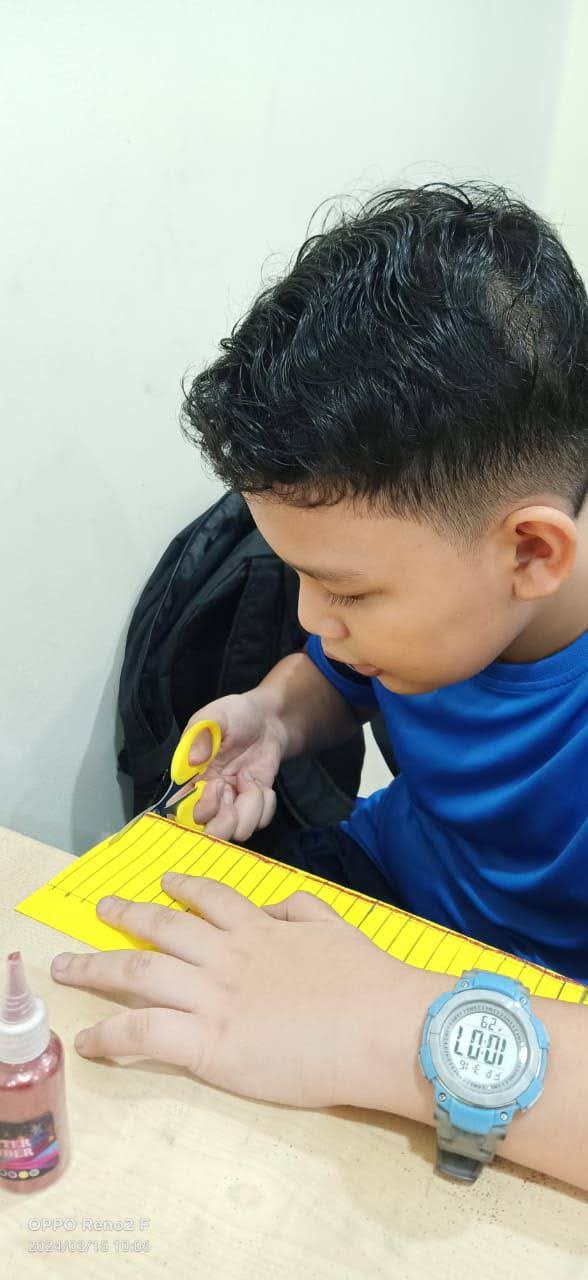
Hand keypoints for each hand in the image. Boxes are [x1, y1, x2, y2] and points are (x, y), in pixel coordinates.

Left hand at [50, 874, 399, 1108]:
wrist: (379, 1026)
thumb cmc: (369, 983)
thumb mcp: (337, 928)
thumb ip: (302, 912)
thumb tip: (276, 908)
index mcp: (260, 931)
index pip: (212, 900)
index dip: (185, 887)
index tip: (166, 882)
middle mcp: (227, 957)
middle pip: (162, 928)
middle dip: (126, 917)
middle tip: (101, 910)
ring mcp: (212, 997)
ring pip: (138, 972)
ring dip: (97, 967)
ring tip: (68, 965)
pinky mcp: (207, 1042)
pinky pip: (143, 1033)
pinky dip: (110, 1036)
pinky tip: (89, 1041)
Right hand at [181, 692, 286, 840]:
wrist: (268, 719)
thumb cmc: (236, 714)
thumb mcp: (217, 715)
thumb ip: (202, 733)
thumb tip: (194, 759)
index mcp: (191, 777)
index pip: (181, 812)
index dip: (200, 809)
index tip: (217, 785)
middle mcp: (209, 796)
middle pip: (210, 834)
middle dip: (225, 820)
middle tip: (232, 790)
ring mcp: (233, 803)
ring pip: (239, 831)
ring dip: (250, 807)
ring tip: (249, 780)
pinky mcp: (253, 804)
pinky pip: (261, 822)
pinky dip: (265, 804)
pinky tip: (260, 784)